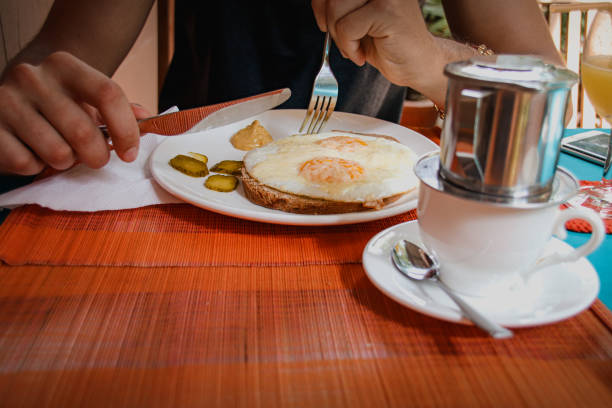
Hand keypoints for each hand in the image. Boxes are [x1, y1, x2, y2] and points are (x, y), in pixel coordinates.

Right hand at [0, 51, 141, 175]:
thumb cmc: (59, 101)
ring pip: (57, 153)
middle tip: (94, 158)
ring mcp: (6, 101)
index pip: (108, 94)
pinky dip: (36, 166)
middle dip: (96, 156)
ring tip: (59, 149)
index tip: (129, 152)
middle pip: (84, 132)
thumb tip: (148, 120)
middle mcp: (32, 77)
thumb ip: (120, 108)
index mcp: (64, 65)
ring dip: (65, 161)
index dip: (126, 130)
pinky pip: (27, 164)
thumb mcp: (88, 96)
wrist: (9, 94)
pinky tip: (33, 151)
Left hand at [311, 0, 478, 105]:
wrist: (418, 64)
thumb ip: (339, 8)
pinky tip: (362, 55)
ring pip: (336, 8)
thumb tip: (317, 3)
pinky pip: (347, 27)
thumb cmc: (388, 44)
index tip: (324, 22)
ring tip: (355, 48)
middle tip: (344, 41)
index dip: (320, 3)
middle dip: (330, 22)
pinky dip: (349, 47)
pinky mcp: (388, 11)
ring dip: (339, 36)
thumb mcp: (357, 21)